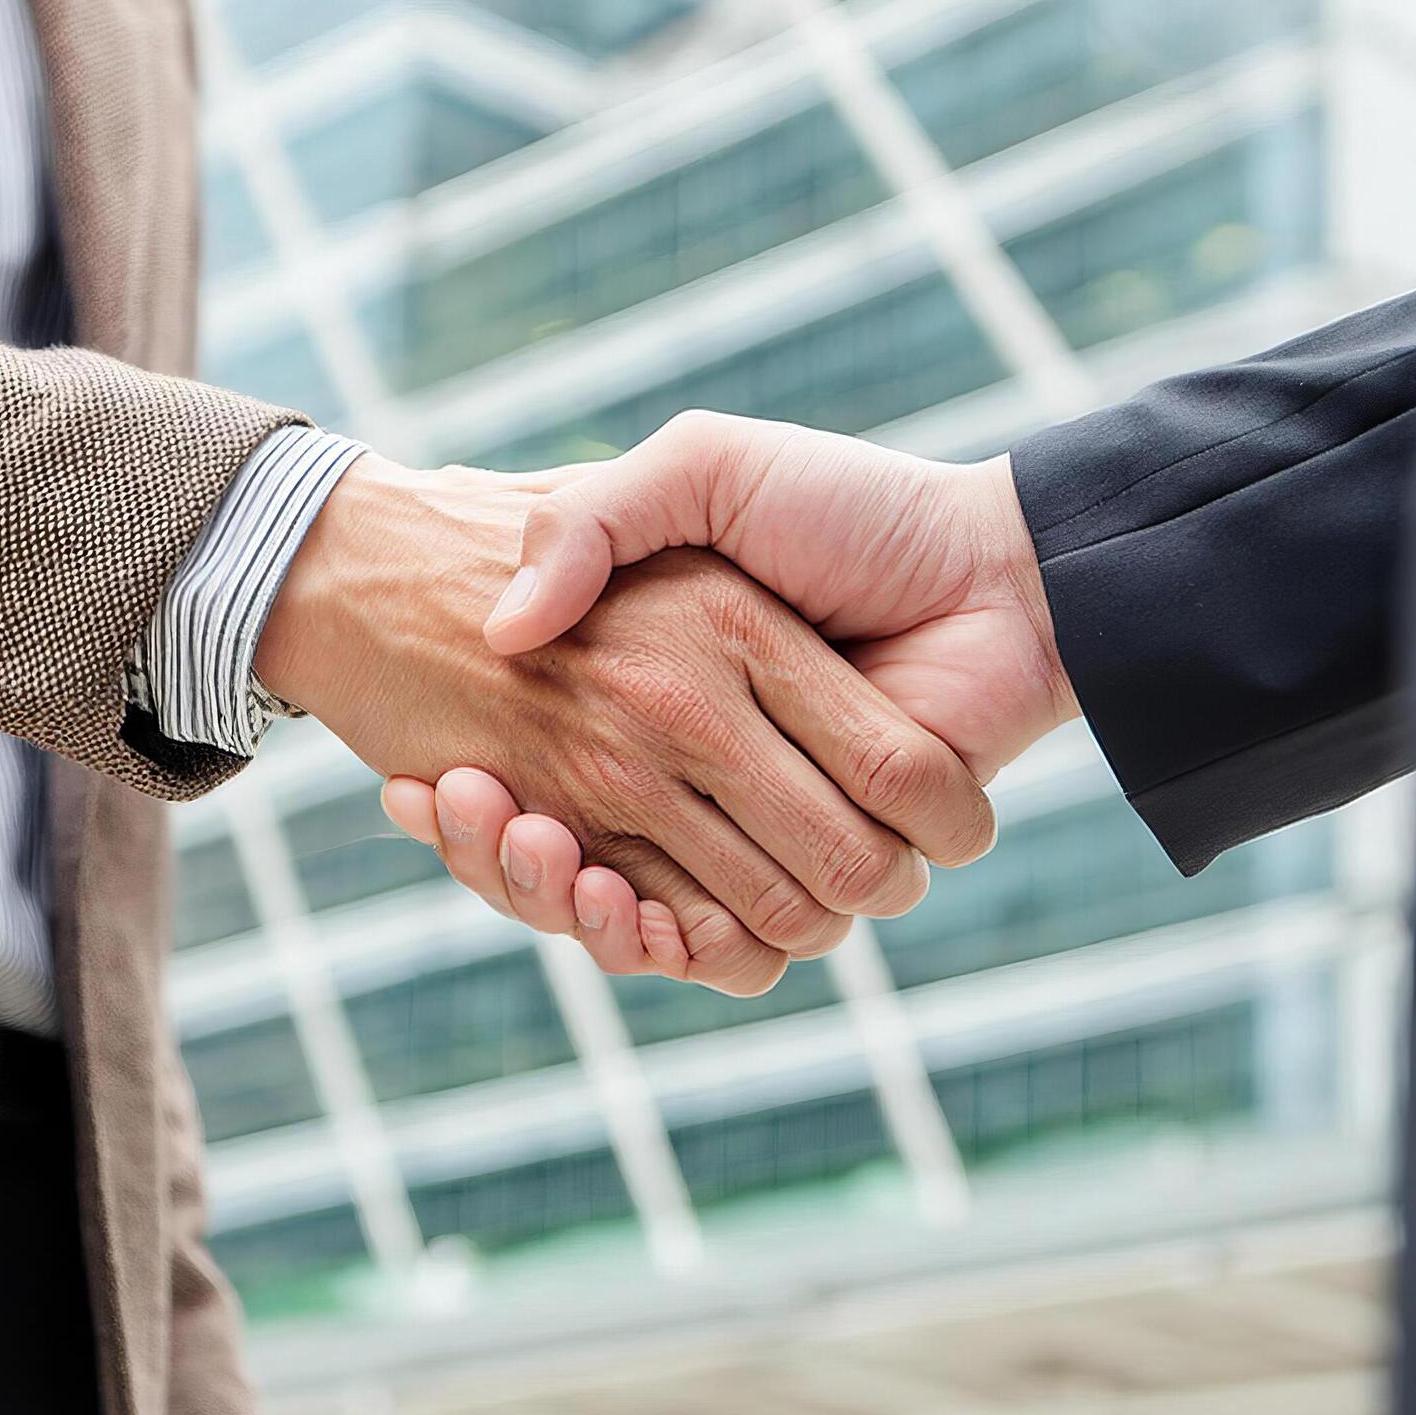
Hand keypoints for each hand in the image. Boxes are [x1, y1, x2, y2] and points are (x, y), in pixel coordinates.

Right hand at [256, 453, 997, 993]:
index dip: (469, 805)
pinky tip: (593, 890)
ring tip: (522, 839)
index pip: (526, 777)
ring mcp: (748, 829)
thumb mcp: (702, 469)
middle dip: (492, 854)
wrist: (995, 571)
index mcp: (658, 691)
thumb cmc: (848, 506)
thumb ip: (594, 520)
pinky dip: (644, 942)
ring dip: (547, 896)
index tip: (419, 783)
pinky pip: (706, 946)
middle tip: (449, 801)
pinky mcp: (811, 876)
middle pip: (553, 862)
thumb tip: (502, 627)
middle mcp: (691, 771)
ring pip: (613, 913)